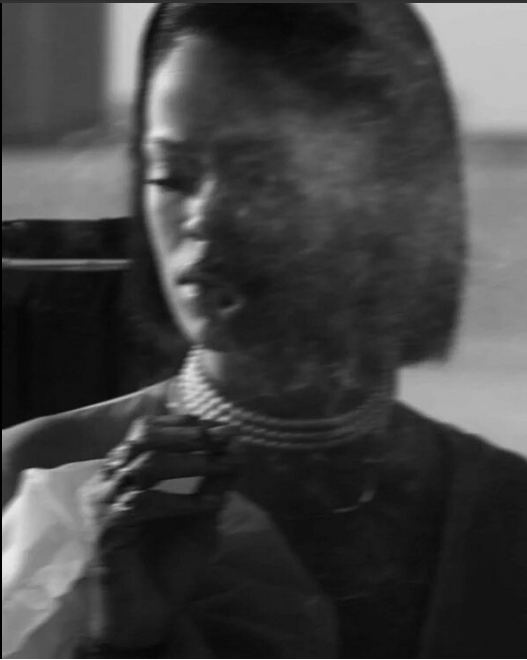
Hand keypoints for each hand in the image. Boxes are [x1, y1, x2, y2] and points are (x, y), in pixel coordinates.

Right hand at [89, 414, 238, 650]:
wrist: (146, 616)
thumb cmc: (169, 564)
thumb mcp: (200, 516)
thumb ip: (214, 482)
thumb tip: (238, 445)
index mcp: (124, 471)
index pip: (150, 430)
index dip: (187, 425)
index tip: (223, 428)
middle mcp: (107, 480)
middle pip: (143, 435)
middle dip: (186, 434)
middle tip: (221, 438)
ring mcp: (102, 503)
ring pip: (145, 463)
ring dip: (190, 462)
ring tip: (221, 466)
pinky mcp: (106, 529)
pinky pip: (145, 502)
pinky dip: (181, 501)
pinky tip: (209, 506)